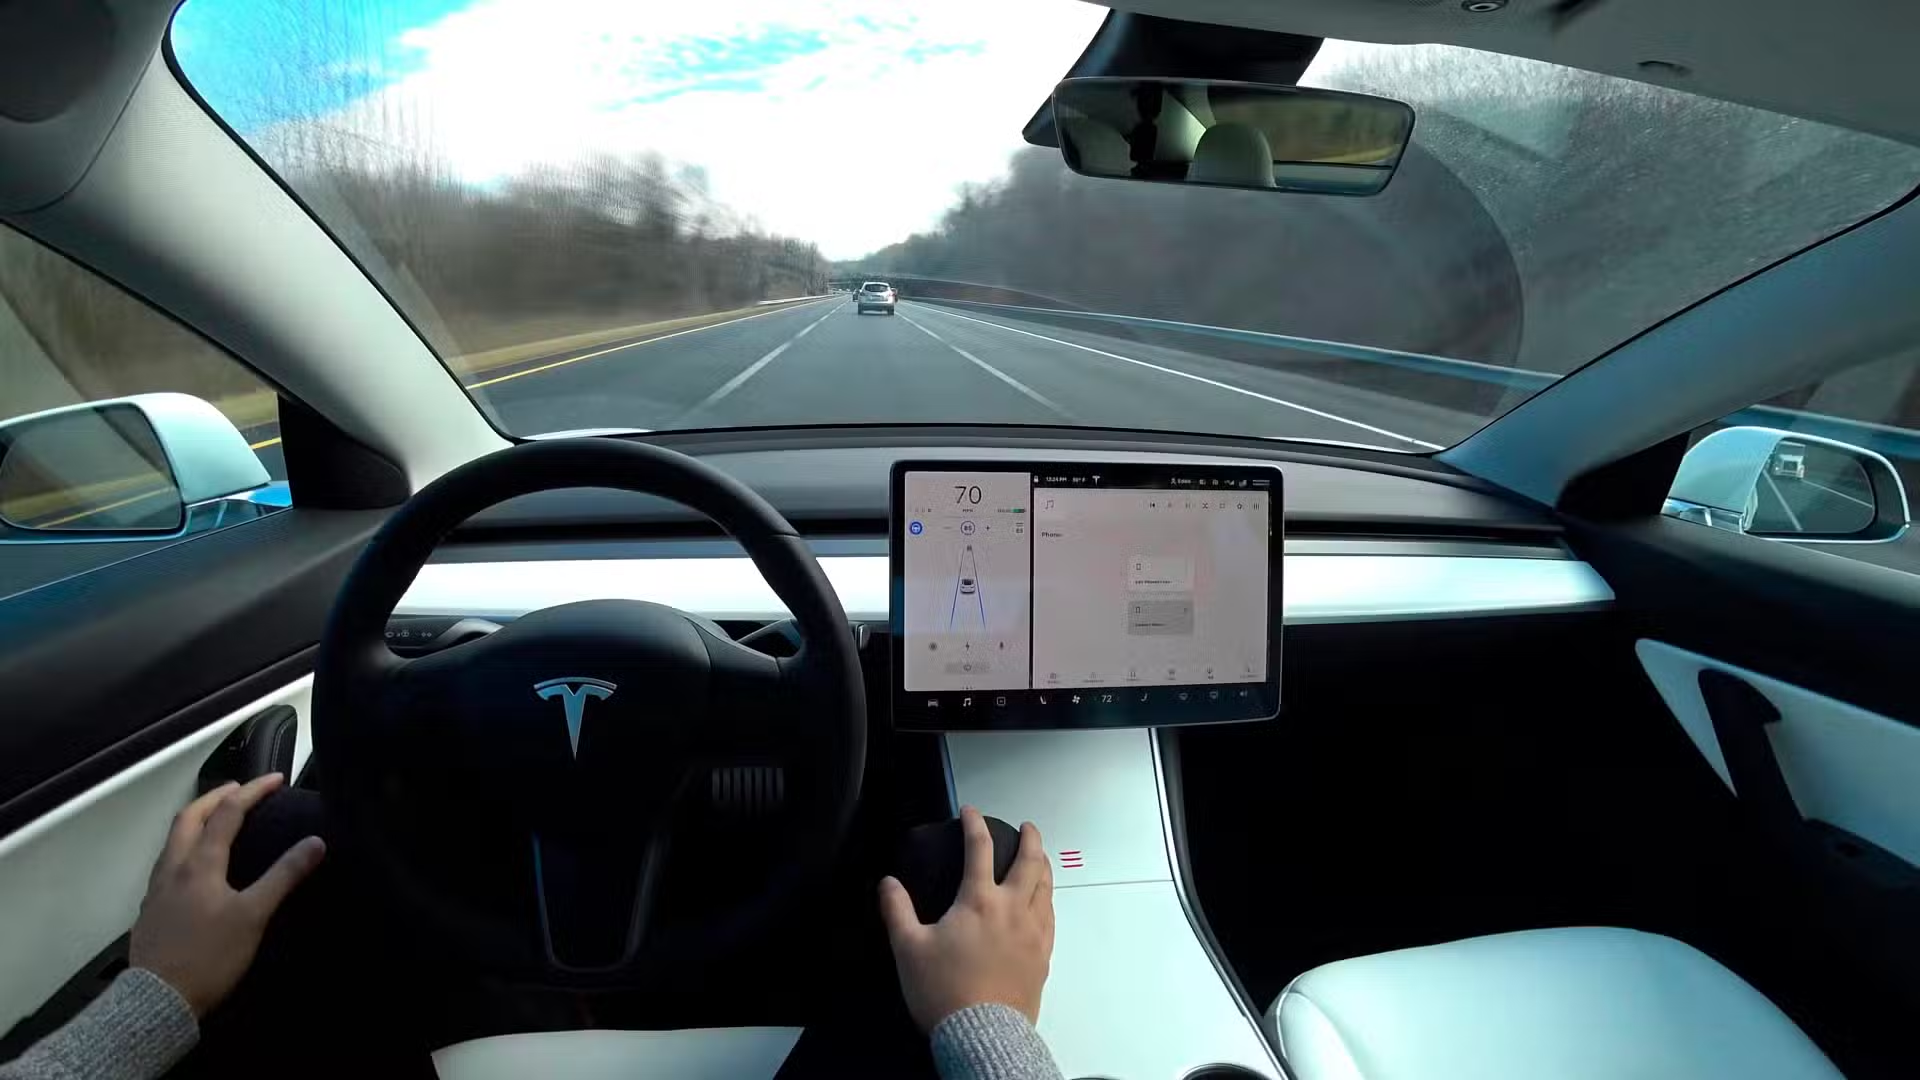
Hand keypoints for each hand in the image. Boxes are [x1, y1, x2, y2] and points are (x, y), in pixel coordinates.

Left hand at [130, 773, 324, 1016]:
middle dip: (215, 797)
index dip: (252, 791)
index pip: (227, 813)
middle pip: (189, 817)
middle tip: (240, 789)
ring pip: (173, 840)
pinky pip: (167, 863)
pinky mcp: (150, 910)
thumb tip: (315, 841)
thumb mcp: (253, 916)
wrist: (156, 1001)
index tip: (275, 779)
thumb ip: (283, 876)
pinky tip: (195, 866)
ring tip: (217, 819)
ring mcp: (156, 889)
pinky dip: (186, 847)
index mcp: (199, 863)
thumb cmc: (209, 956)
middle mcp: (173, 868)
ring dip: (196, 819)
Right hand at [878, 806, 1054, 1030]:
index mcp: (978, 901)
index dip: (975, 824)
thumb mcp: (908, 949)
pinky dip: (1048, 901)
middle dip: (1030, 839)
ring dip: (1044, 866)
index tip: (971, 812)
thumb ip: (897, 910)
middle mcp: (1012, 910)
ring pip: (1046, 888)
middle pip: (1030, 863)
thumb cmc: (944, 992)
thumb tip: (888, 883)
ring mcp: (1033, 933)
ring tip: (1041, 858)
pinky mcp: (1043, 956)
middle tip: (1028, 827)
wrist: (981, 1034)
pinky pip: (1051, 918)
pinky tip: (1044, 904)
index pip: (979, 849)